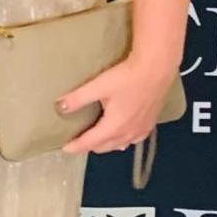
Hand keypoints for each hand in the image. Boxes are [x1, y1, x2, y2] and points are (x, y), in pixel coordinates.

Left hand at [58, 54, 176, 154]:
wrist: (156, 69)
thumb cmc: (128, 77)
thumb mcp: (99, 86)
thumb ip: (78, 98)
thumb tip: (59, 106)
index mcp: (113, 127)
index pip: (89, 143)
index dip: (75, 146)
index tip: (64, 148)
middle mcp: (128, 133)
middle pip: (103, 147)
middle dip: (89, 146)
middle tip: (77, 140)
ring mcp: (141, 130)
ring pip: (118, 145)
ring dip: (105, 144)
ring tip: (95, 137)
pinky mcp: (150, 124)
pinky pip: (132, 140)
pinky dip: (122, 140)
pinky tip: (120, 134)